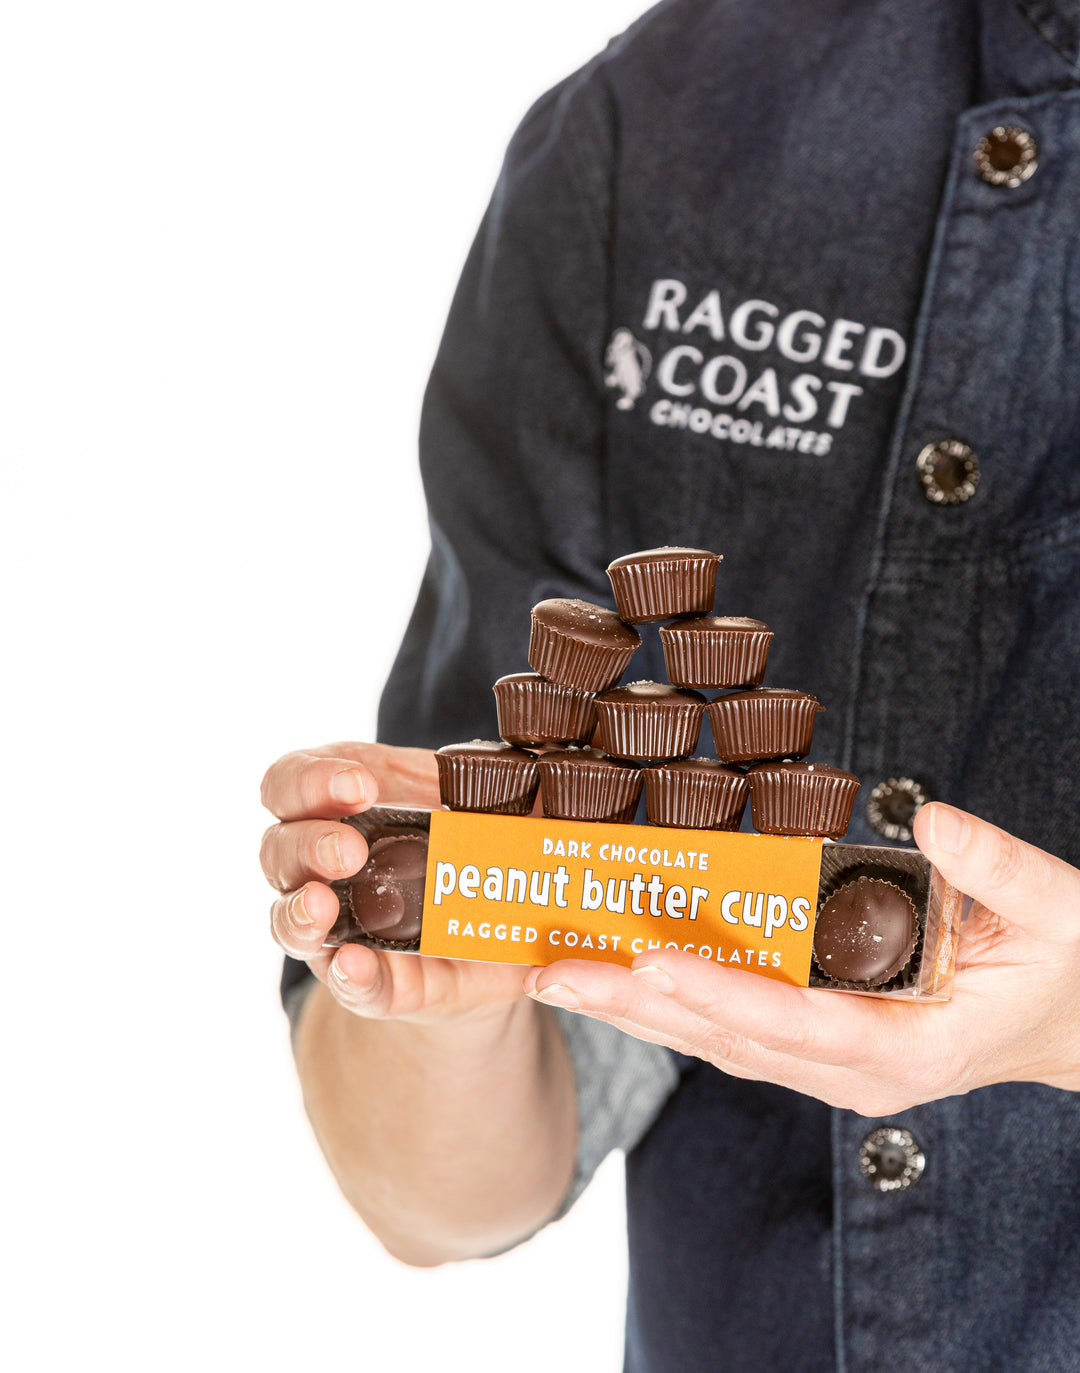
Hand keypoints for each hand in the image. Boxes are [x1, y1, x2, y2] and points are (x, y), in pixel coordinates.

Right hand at [261, 742, 528, 1022]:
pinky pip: (345, 982)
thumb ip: (520, 790)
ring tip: (323, 906)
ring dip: (300, 908)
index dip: (313, 777)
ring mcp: (339, 926)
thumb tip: (560, 767)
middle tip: (349, 849)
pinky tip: (354, 965)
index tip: (359, 784)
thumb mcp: (500, 815)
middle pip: (279, 844)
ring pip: (286, 914)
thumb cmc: (487, 857)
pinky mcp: (368, 982)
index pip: (296, 780)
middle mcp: (326, 863)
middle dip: (309, 841)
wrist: (500, 950)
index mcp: (353, 803)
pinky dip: (348, 975)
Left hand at [524, 803, 1079, 1112]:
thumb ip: (1000, 870)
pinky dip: (676, 1001)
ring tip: (558, 972)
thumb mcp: (1061, 914)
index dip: (719, 991)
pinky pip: (738, 1028)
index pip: (795, 1023)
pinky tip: (623, 975)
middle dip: (636, 1007)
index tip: (648, 958)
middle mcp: (857, 1070)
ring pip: (719, 1040)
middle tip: (550, 972)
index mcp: (907, 1047)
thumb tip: (931, 817)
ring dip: (637, 1008)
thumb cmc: (1073, 971)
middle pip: (728, 1040)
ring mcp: (835, 1065)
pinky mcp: (826, 1046)